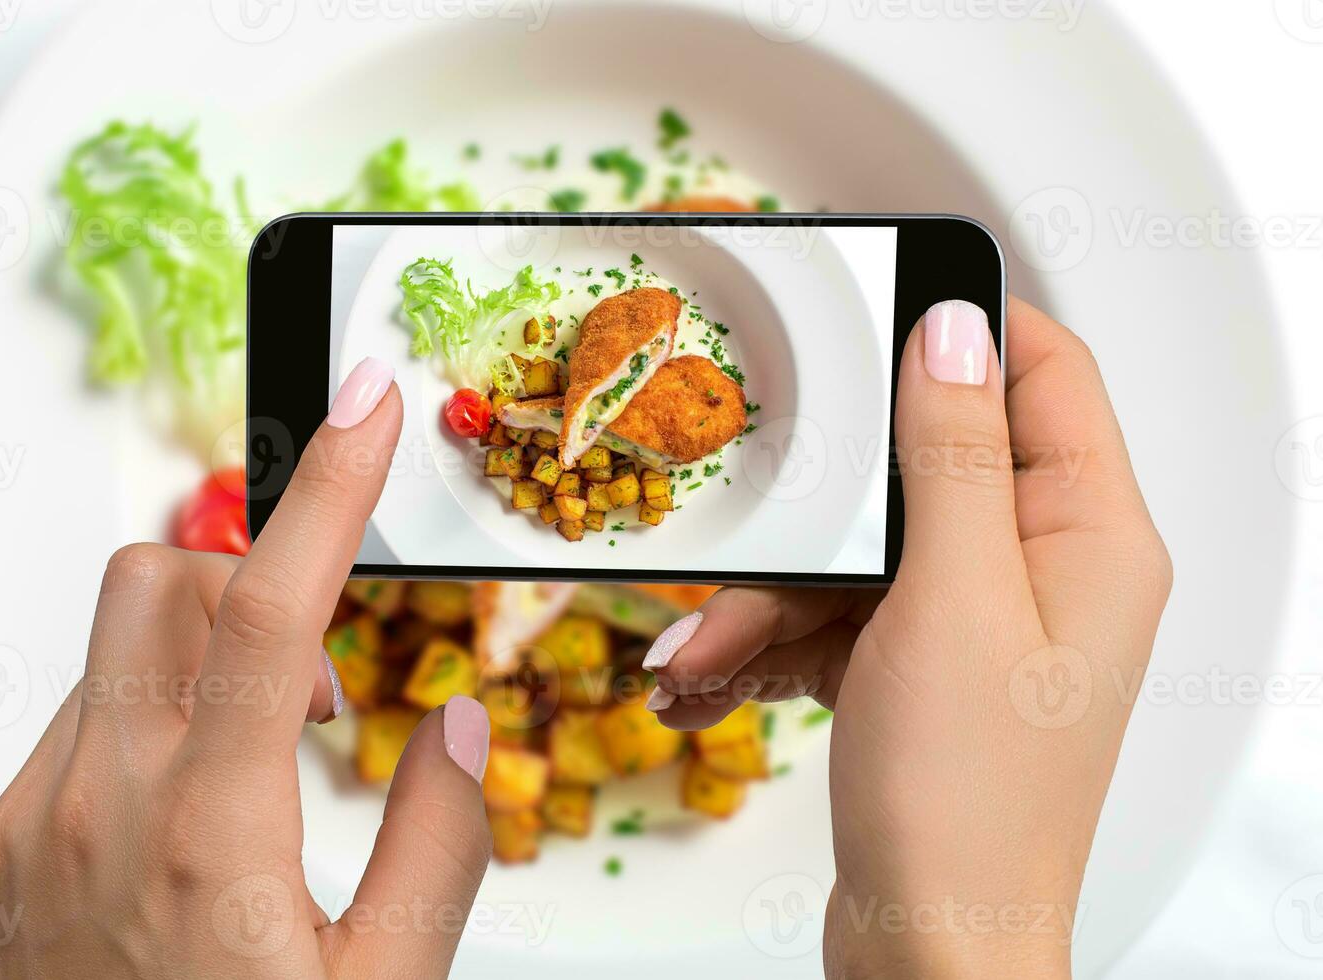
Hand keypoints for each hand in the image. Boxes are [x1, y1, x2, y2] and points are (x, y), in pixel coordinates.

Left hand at [0, 358, 494, 978]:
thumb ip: (438, 843)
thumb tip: (449, 725)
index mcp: (209, 840)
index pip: (278, 610)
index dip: (331, 488)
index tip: (368, 407)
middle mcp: (90, 815)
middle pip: (163, 585)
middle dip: (251, 587)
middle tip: (312, 684)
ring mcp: (19, 834)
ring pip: (111, 655)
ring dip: (199, 671)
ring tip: (249, 778)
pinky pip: (63, 735)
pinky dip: (136, 739)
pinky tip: (171, 833)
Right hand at [644, 298, 1171, 977]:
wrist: (929, 951)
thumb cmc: (966, 801)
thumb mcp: (951, 600)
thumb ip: (953, 455)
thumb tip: (955, 328)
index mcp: (1089, 536)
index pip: (1045, 374)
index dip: (963, 328)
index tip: (872, 303)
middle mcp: (1041, 569)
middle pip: (918, 469)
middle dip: (816, 509)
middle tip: (752, 516)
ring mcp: (975, 623)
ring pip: (856, 553)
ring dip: (766, 599)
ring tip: (697, 654)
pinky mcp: (915, 670)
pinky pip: (833, 618)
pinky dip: (767, 644)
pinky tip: (704, 682)